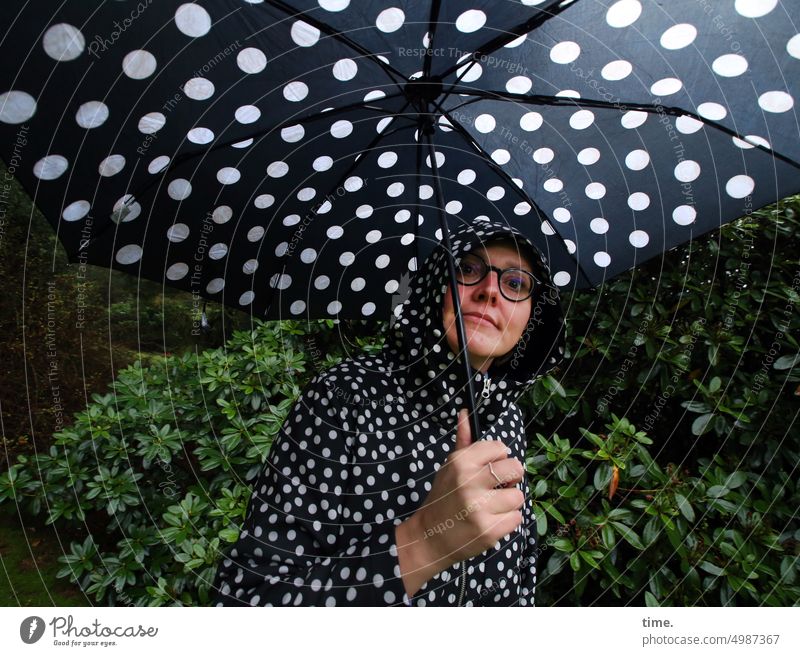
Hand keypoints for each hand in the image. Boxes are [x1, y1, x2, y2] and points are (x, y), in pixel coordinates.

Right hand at [396, 409, 524, 596]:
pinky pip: (517, 519)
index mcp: (461, 462)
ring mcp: (479, 507)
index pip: (500, 448)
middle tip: (498, 487)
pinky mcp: (488, 530)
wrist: (429, 537)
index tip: (490, 470)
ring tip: (492, 507)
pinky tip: (490, 521)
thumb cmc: (443, 498)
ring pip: (518, 496)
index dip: (500, 459)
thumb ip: (463, 441)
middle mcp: (469, 482)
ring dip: (509, 503)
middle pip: (516, 468)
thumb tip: (465, 412)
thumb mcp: (449, 467)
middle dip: (512, 478)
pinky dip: (507, 521)